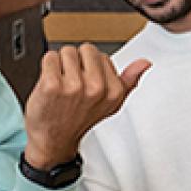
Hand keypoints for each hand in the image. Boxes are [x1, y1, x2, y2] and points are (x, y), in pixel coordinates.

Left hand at [22, 44, 150, 168]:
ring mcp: (74, 86)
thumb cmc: (78, 120)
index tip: (87, 85)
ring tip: (61, 85)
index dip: (90, 68)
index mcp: (113, 91)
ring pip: (66, 52)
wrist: (53, 141)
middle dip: (77, 62)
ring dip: (60, 65)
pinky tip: (50, 85)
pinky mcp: (52, 85)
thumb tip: (145, 63)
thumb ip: (129, 81)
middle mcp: (96, 88)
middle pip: (85, 49)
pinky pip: (50, 57)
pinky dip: (46, 68)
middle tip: (72, 83)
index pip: (101, 56)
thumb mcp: (111, 104)